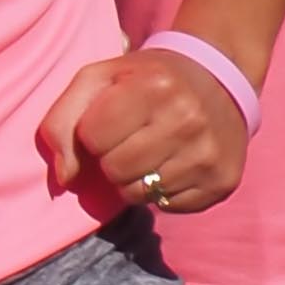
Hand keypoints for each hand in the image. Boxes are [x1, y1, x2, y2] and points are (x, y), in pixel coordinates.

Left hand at [38, 46, 251, 217]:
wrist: (220, 78)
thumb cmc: (147, 80)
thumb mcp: (99, 79)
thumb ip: (63, 121)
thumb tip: (66, 177)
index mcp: (155, 86)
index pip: (92, 138)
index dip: (95, 131)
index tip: (115, 117)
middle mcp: (189, 120)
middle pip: (115, 170)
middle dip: (114, 158)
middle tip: (133, 138)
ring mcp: (209, 154)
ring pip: (139, 194)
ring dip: (136, 178)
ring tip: (153, 151)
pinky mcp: (222, 181)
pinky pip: (168, 206)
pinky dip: (164, 191)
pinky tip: (176, 163)